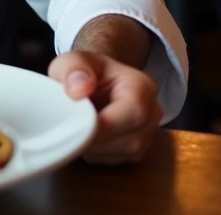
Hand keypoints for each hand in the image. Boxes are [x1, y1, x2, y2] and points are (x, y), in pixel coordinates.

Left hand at [48, 50, 161, 164]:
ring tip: (77, 128)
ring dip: (95, 148)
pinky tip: (86, 137)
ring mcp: (147, 134)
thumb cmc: (85, 71)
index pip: (133, 112)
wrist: (94, 81)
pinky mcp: (137, 151)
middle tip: (69, 130)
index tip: (76, 126)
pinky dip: (97, 154)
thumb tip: (79, 89)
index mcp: (142, 86)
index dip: (104, 124)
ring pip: (122, 153)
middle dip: (96, 139)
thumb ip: (74, 68)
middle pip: (129, 138)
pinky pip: (116, 160)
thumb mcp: (73, 60)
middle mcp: (152, 113)